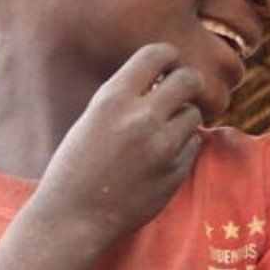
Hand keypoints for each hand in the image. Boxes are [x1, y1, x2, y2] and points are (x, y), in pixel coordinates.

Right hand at [30, 44, 205, 250]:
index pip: (158, 54)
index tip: (169, 64)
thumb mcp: (92, 118)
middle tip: (181, 92)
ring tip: (161, 131)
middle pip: (190, 79)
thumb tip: (166, 76)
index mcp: (113, 99)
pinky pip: (194, 144)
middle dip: (188, 83)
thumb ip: (126, 97)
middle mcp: (140, 118)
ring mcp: (162, 146)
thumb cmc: (77, 165)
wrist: (74, 216)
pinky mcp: (176, 171)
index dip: (169, 56)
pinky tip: (160, 156)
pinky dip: (183, 145)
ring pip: (195, 113)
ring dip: (184, 118)